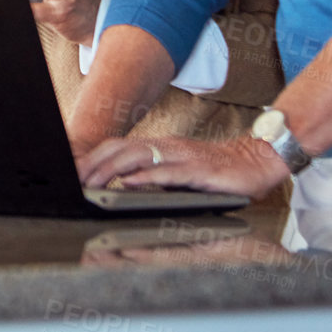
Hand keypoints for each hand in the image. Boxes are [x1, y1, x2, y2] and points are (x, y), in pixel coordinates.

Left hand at [74, 134, 289, 199]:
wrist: (257, 160)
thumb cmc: (217, 169)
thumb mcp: (179, 171)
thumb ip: (155, 175)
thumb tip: (125, 184)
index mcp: (160, 147)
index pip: (118, 147)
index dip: (94, 158)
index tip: (73, 172)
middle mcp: (167, 147)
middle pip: (121, 149)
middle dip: (94, 163)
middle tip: (74, 179)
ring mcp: (182, 156)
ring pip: (139, 157)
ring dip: (112, 169)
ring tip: (93, 182)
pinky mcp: (199, 170)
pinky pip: (168, 172)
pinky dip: (147, 176)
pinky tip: (131, 183)